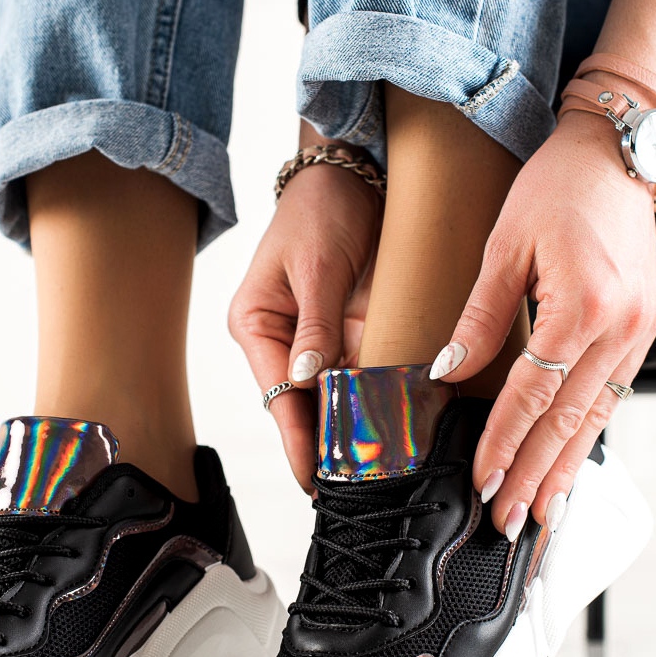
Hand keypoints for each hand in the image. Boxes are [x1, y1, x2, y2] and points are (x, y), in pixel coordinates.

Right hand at [229, 157, 380, 490]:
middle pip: (306, 405)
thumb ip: (316, 326)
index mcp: (256, 325)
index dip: (298, 439)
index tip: (316, 477)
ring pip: (337, 397)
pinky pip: (364, 374)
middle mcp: (284, 340)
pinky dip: (380, 398)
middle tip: (358, 484)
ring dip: (359, 426)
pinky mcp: (351, 333)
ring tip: (381, 467)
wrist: (352, 172)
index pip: (278, 395)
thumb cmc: (320, 211)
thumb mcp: (318, 266)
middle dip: (331, 443)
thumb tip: (306, 381)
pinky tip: (399, 424)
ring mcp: (320, 340)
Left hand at [431, 110, 655, 535]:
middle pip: (569, 421)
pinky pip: (611, 396)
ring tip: (542, 512)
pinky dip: (587, 435)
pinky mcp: (643, 329)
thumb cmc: (555, 189)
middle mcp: (620, 327)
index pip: (532, 395)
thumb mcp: (503, 248)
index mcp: (583, 305)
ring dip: (565, 468)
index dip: (503, 442)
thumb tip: (449, 374)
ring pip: (596, 418)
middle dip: (535, 476)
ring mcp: (639, 331)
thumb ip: (478, 318)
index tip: (481, 481)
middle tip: (512, 522)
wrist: (614, 155)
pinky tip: (568, 462)